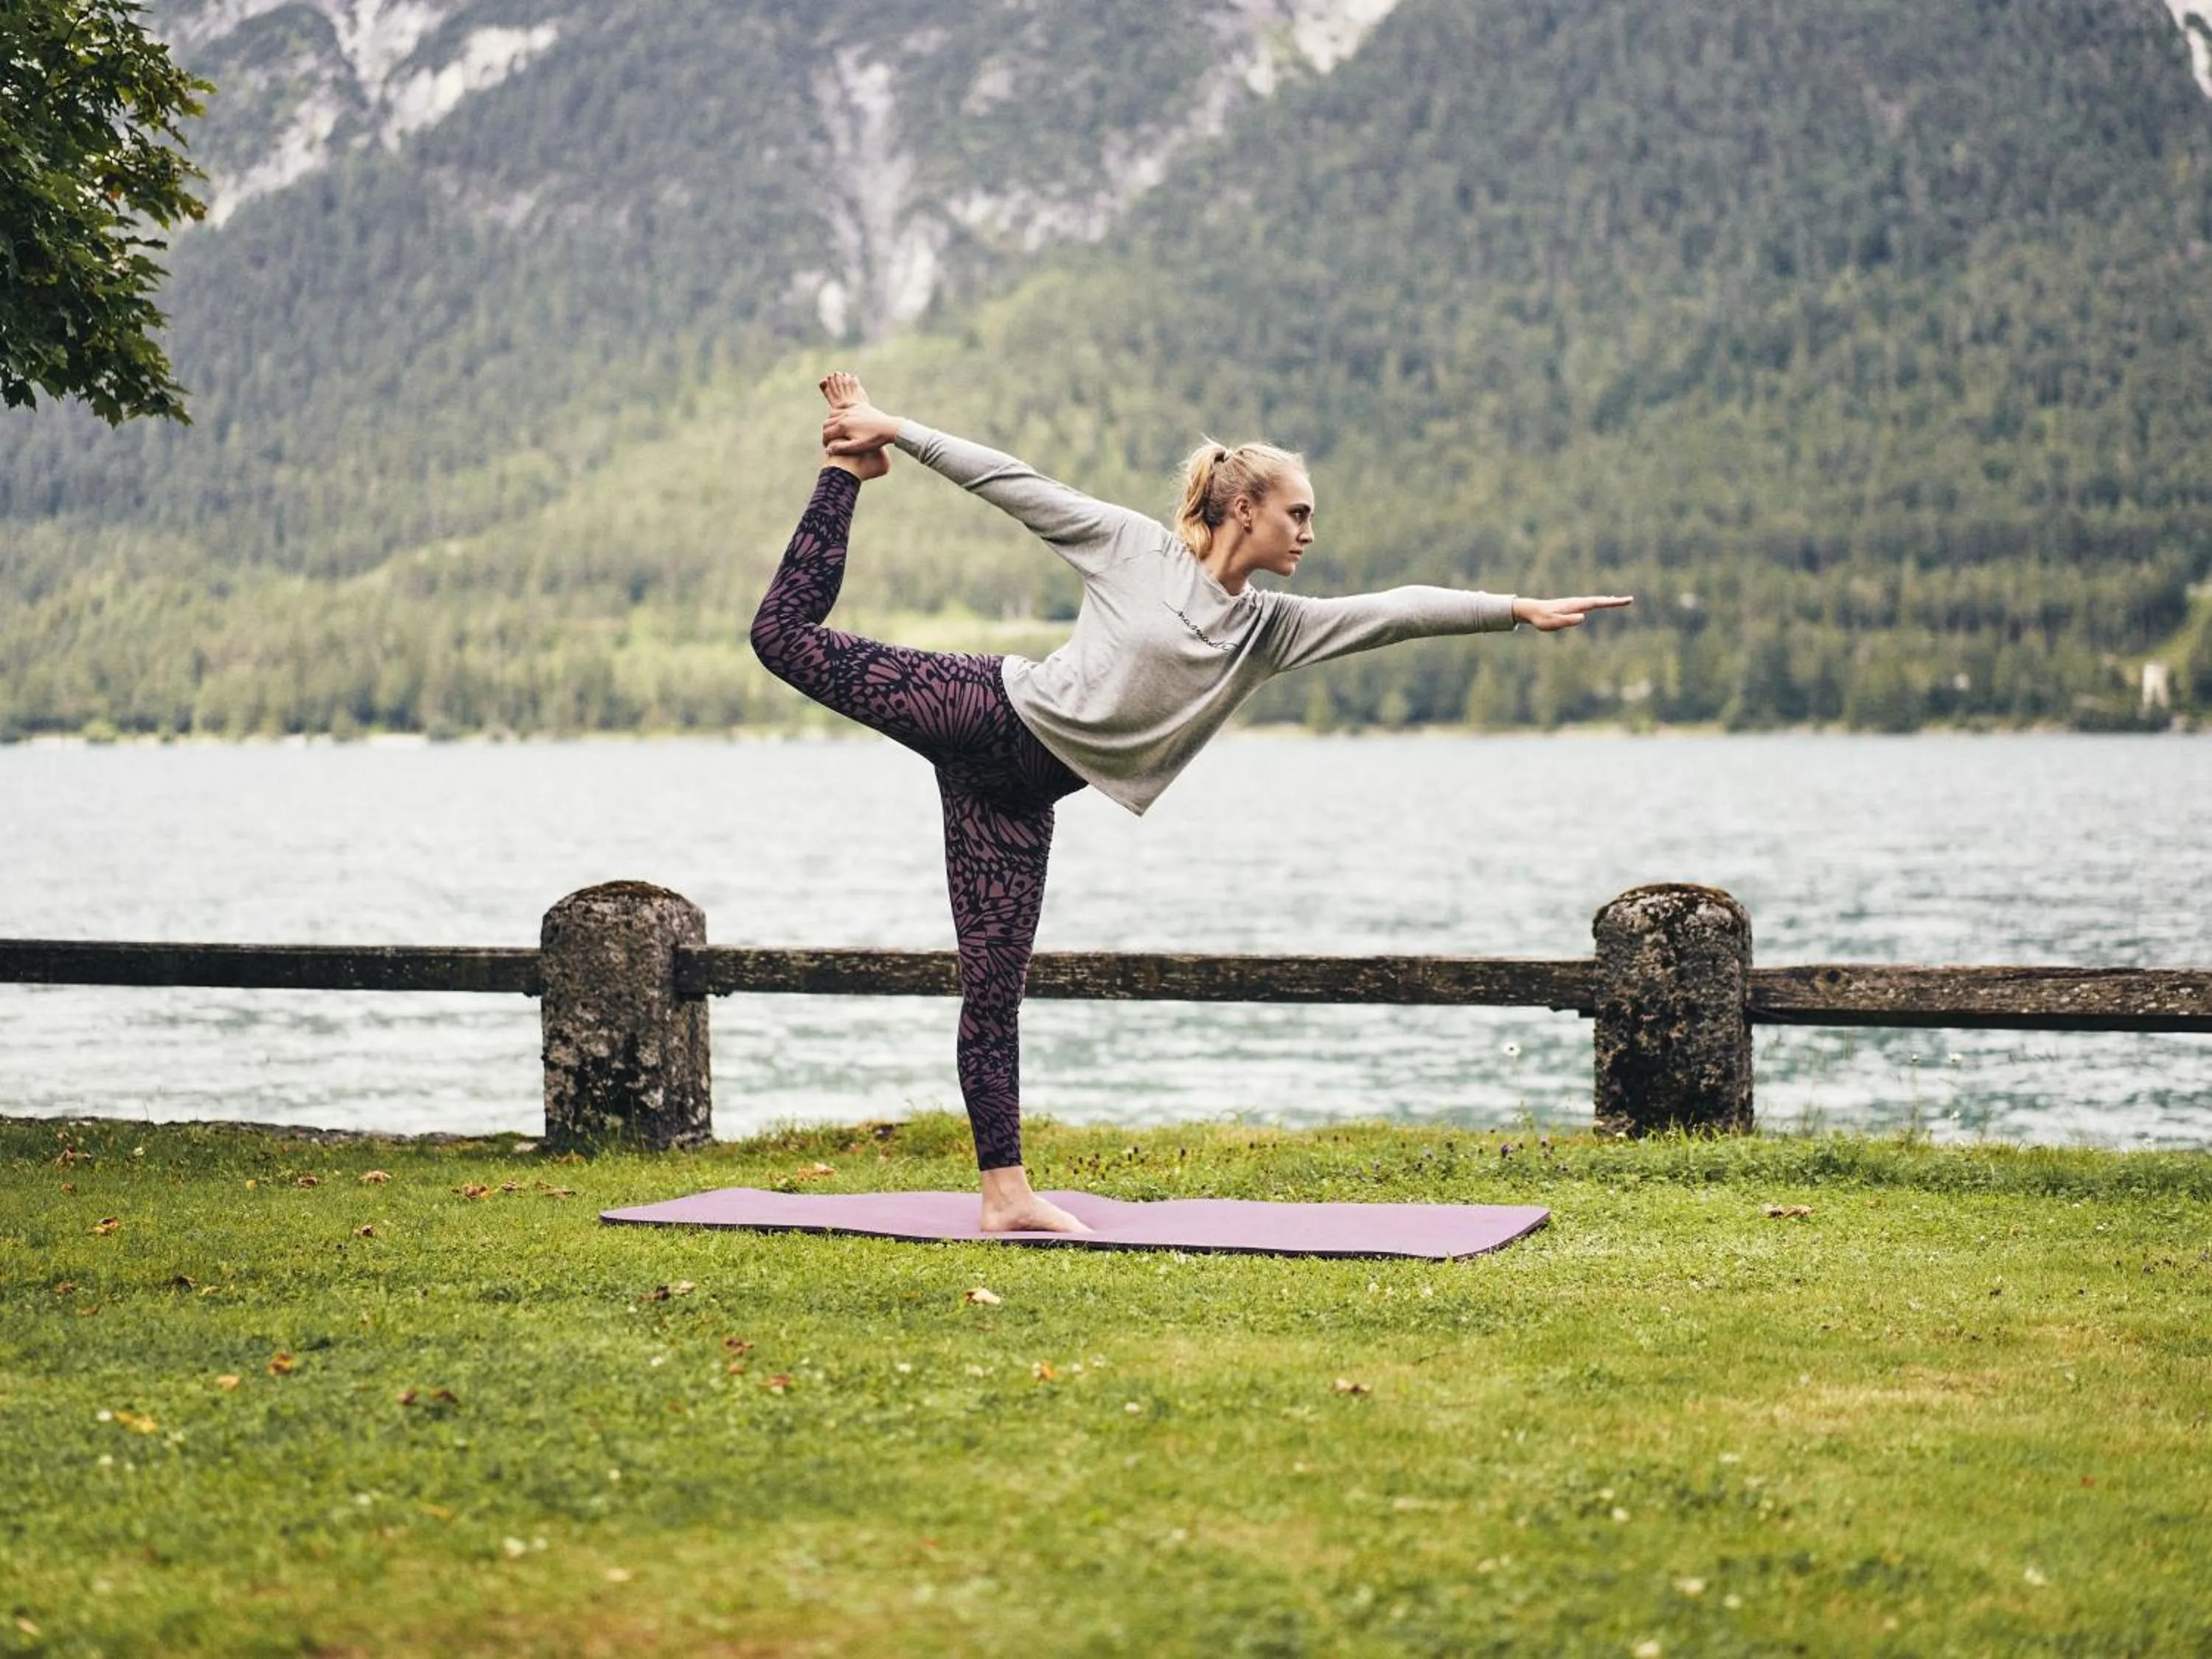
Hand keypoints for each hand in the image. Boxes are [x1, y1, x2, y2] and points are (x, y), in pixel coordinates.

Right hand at [821, 401, 901, 455]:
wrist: (890, 428)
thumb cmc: (874, 440)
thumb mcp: (858, 447)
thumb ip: (842, 448)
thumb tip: (828, 450)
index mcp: (844, 426)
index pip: (827, 433)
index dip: (825, 441)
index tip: (828, 448)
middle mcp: (845, 415)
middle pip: (827, 422)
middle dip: (826, 432)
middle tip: (829, 440)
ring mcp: (852, 408)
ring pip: (833, 413)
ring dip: (831, 422)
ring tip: (834, 431)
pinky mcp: (858, 405)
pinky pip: (843, 406)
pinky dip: (839, 411)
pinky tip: (841, 418)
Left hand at [1511, 595, 1633, 631]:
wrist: (1531, 610)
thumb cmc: (1541, 618)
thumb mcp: (1553, 623)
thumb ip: (1567, 621)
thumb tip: (1583, 617)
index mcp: (1575, 605)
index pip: (1597, 603)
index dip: (1611, 602)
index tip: (1625, 601)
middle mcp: (1577, 602)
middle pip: (1599, 600)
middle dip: (1614, 601)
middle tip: (1629, 600)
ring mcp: (1574, 603)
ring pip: (1595, 601)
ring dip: (1608, 600)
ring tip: (1620, 601)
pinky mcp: (1572, 606)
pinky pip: (1589, 603)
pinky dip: (1599, 602)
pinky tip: (1601, 602)